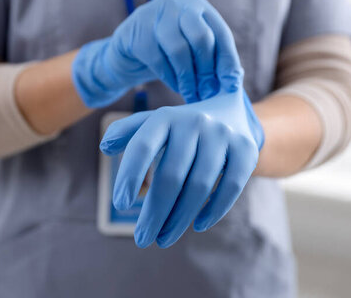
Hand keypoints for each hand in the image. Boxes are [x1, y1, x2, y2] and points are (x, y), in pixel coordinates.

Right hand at [72, 0, 242, 107]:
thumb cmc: (166, 52)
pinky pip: (158, 59)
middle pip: (201, 38)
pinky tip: (176, 86)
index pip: (220, 32)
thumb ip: (210, 58)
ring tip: (192, 94)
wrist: (126, 51)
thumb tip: (233, 81)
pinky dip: (170, 77)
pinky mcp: (136, 31)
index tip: (232, 84)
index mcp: (197, 4)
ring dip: (188, 78)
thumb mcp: (190, 48)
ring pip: (179, 50)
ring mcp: (153, 14)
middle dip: (207, 70)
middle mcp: (176, 3)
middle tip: (208, 93)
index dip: (228, 60)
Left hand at [99, 90, 263, 247]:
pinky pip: (231, 186)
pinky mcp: (246, 150)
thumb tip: (104, 147)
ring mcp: (222, 135)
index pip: (142, 146)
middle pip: (171, 175)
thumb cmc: (181, 127)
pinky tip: (198, 225)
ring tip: (164, 238)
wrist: (231, 112)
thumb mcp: (155, 122)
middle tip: (143, 238)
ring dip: (180, 218)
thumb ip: (128, 131)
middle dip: (155, 212)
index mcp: (165, 117)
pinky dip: (214, 209)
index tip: (121, 204)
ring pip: (199, 185)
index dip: (130, 175)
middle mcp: (194, 122)